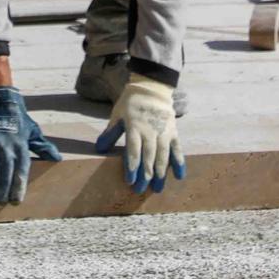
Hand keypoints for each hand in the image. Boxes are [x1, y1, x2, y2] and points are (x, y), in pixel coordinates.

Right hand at [0, 86, 62, 204]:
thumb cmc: (16, 118)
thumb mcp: (32, 130)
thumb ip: (43, 147)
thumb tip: (57, 158)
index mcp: (21, 146)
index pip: (20, 172)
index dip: (18, 189)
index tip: (16, 201)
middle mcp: (5, 148)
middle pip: (4, 176)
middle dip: (2, 192)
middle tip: (1, 204)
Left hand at [95, 76, 183, 193]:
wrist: (151, 88)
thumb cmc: (130, 103)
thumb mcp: (117, 115)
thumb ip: (110, 133)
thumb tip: (99, 148)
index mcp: (135, 127)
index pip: (133, 150)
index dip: (132, 166)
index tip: (130, 181)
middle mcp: (150, 131)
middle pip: (148, 156)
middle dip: (145, 175)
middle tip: (141, 190)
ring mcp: (163, 132)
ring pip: (163, 155)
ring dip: (161, 173)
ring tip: (158, 189)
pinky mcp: (173, 132)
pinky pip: (177, 149)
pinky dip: (179, 162)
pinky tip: (179, 176)